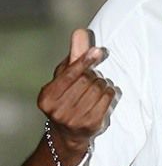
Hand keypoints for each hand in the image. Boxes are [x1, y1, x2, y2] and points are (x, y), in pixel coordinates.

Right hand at [37, 29, 116, 151]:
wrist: (69, 133)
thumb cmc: (66, 97)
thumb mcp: (65, 77)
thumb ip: (74, 55)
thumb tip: (81, 32)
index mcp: (47, 97)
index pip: (70, 74)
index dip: (85, 61)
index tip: (97, 52)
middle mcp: (58, 111)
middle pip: (86, 81)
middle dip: (94, 75)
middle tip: (94, 76)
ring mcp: (75, 120)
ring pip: (98, 89)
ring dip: (103, 83)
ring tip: (99, 85)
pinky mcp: (91, 126)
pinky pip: (107, 100)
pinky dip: (110, 93)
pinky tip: (105, 93)